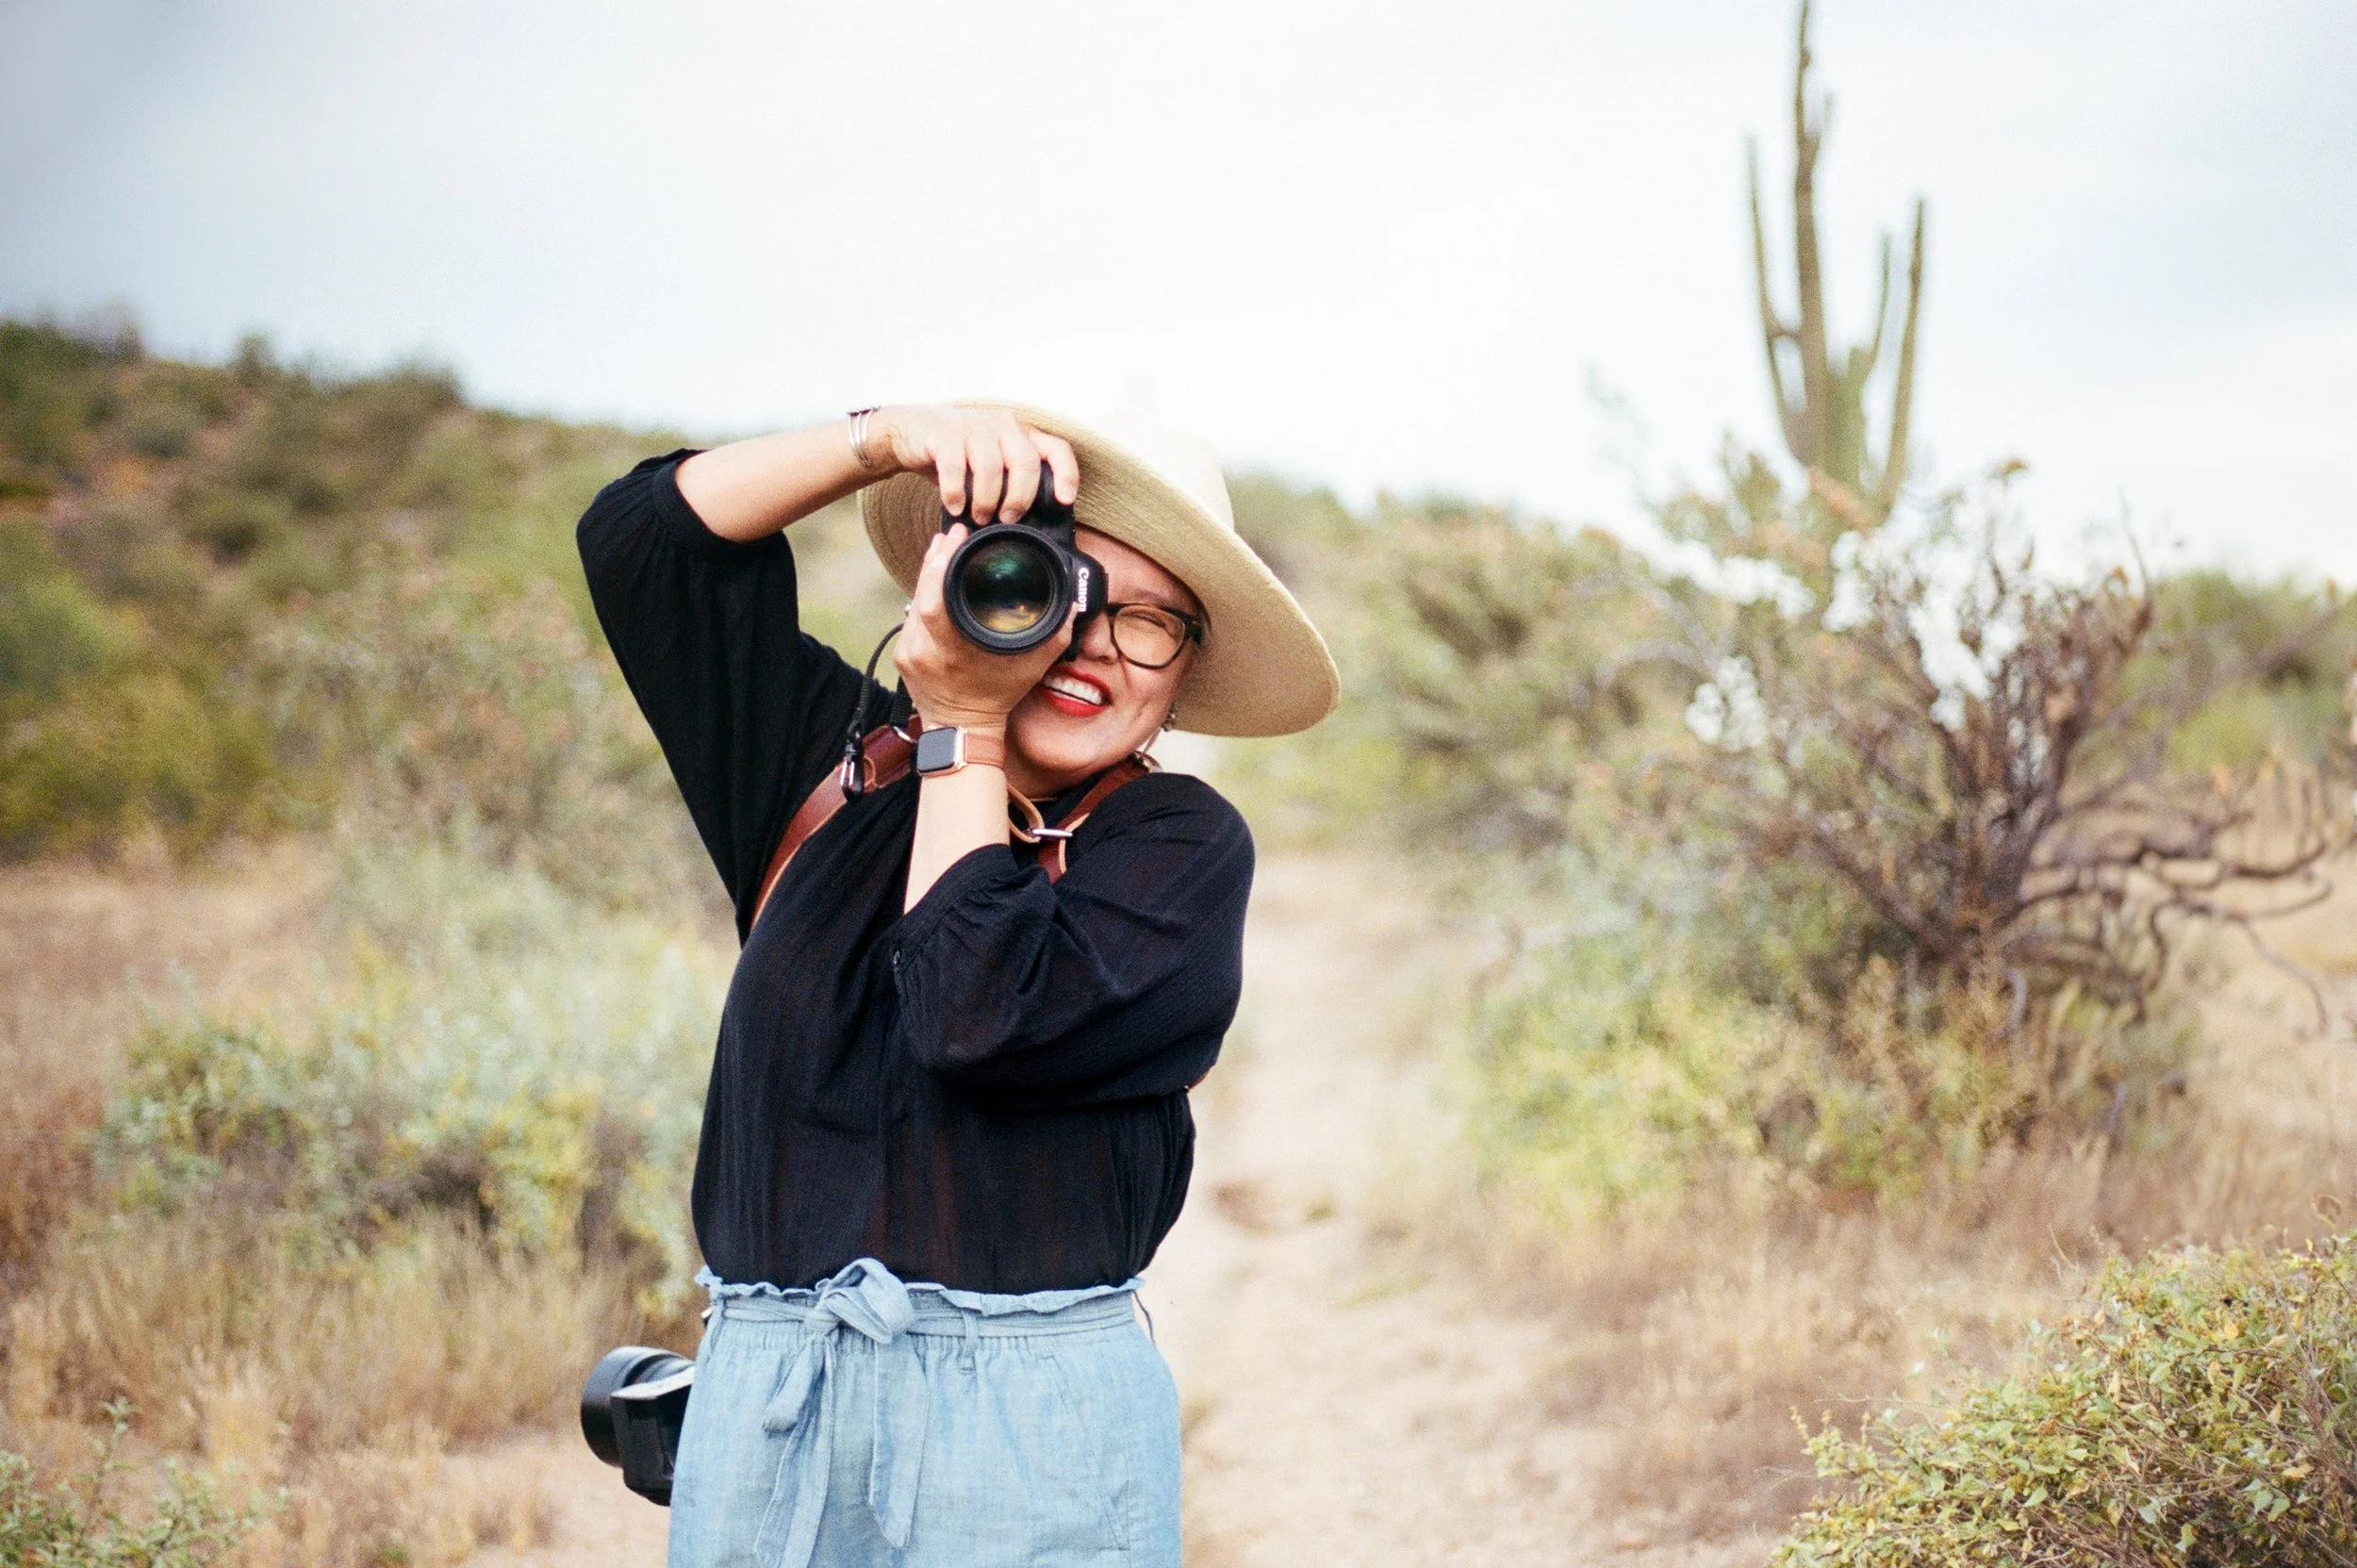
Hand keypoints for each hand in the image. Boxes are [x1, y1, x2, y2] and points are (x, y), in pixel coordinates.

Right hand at [872, 406, 1078, 523]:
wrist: (909, 432)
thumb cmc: (956, 454)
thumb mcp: (989, 463)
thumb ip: (1009, 481)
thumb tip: (1025, 523)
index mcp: (1019, 434)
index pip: (1056, 448)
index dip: (1066, 474)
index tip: (1064, 500)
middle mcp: (1001, 425)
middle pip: (1025, 463)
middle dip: (1020, 498)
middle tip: (1008, 519)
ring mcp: (973, 427)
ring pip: (992, 467)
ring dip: (987, 500)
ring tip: (979, 517)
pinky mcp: (945, 434)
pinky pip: (956, 468)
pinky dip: (956, 493)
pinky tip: (955, 506)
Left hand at [894, 522, 1074, 730]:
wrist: (963, 730)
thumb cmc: (997, 697)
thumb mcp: (1032, 667)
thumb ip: (1055, 635)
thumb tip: (1072, 604)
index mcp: (951, 651)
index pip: (933, 600)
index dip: (940, 565)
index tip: (955, 539)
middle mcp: (923, 650)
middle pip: (919, 592)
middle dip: (935, 558)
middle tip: (951, 535)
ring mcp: (908, 652)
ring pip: (912, 600)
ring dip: (928, 573)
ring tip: (944, 549)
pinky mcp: (901, 654)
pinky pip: (910, 615)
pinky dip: (923, 593)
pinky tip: (934, 579)